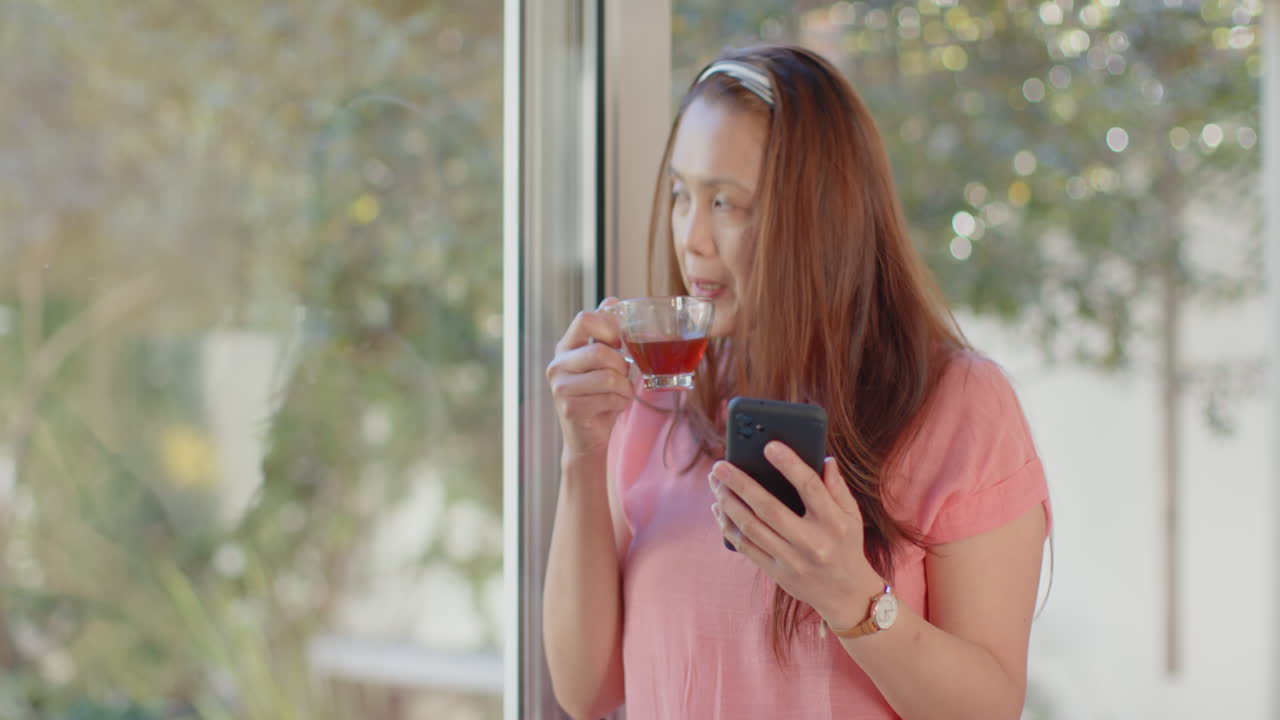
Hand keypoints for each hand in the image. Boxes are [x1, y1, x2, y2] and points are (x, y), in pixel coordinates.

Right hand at [546, 298, 633, 460]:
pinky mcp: (570, 409)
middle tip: (621, 376)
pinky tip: (613, 407)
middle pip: (600, 352)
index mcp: (565, 348)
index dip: (609, 327)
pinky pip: (610, 398)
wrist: (588, 438)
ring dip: (625, 387)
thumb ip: (605, 333)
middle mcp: (556, 365)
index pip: (585, 318)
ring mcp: (560, 388)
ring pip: (609, 377)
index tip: (618, 343)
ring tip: (619, 394)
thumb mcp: (603, 361)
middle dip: (621, 365)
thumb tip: (613, 300)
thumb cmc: (599, 396)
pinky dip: (622, 403)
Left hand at [709, 442, 883, 629]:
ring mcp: (791, 560)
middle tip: (720, 465)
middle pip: (768, 508)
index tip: (769, 446)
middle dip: (740, 484)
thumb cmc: (846, 545)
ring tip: (715, 483)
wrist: (846, 594)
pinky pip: (745, 546)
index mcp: (833, 522)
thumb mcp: (851, 516)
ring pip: (751, 527)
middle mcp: (811, 542)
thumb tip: (824, 458)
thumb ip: (837, 487)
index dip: (790, 464)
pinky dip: (728, 526)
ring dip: (728, 502)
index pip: (810, 487)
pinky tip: (719, 508)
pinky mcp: (776, 572)